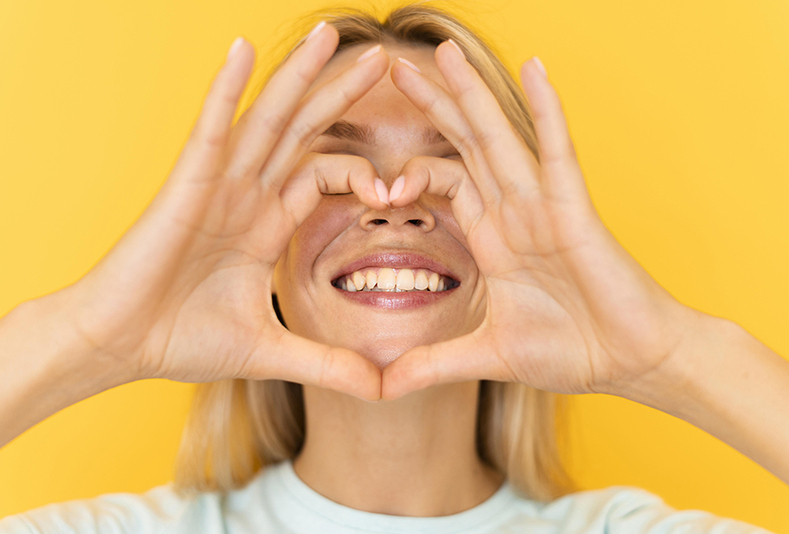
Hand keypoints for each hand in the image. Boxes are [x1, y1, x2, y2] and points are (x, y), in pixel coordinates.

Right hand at [54, 27, 388, 399]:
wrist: (118, 345)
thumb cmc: (179, 339)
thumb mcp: (271, 351)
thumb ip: (326, 364)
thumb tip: (379, 391)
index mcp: (266, 223)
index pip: (325, 177)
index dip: (365, 173)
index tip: (399, 190)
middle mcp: (246, 195)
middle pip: (304, 133)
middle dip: (342, 96)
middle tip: (384, 60)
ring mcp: (217, 186)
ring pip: (266, 120)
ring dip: (297, 77)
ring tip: (329, 37)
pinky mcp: (185, 187)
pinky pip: (210, 128)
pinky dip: (226, 89)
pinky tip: (243, 51)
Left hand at [382, 42, 699, 399]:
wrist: (632, 362)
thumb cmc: (574, 350)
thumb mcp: (487, 355)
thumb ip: (433, 364)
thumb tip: (382, 388)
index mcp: (492, 238)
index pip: (445, 183)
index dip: (409, 173)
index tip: (375, 185)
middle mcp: (513, 213)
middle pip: (464, 146)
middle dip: (431, 107)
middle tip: (393, 67)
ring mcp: (543, 207)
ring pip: (499, 139)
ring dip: (471, 95)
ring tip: (443, 53)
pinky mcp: (575, 212)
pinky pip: (558, 152)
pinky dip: (548, 111)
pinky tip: (536, 68)